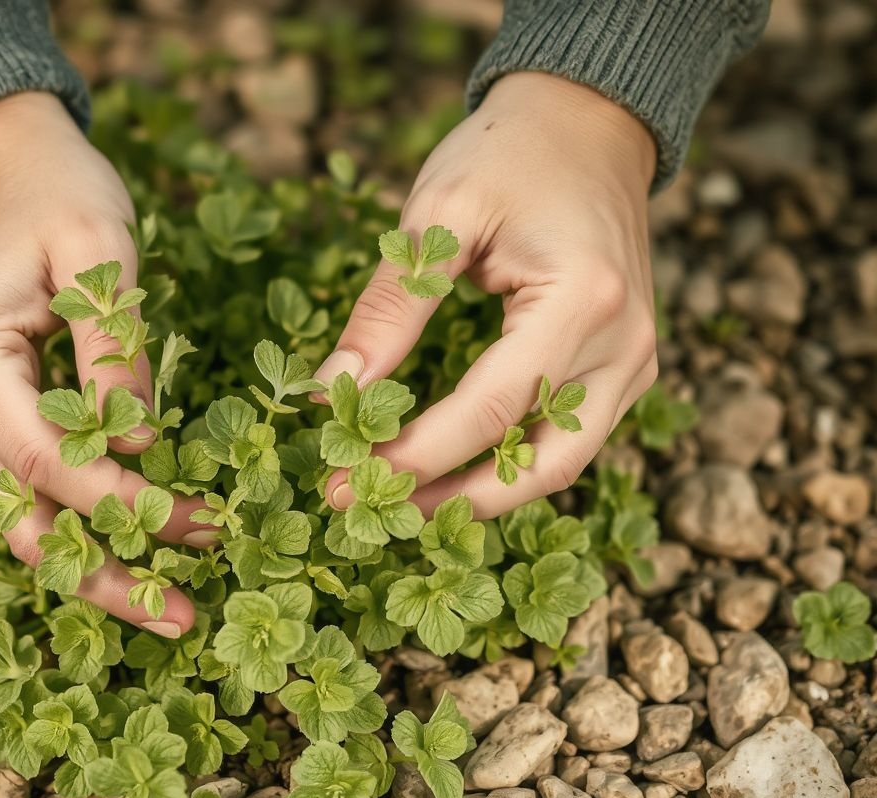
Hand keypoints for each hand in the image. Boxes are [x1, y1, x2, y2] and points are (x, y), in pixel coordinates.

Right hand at [0, 92, 211, 637]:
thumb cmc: (49, 188)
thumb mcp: (99, 244)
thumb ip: (117, 349)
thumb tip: (141, 446)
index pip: (48, 463)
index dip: (127, 504)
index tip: (205, 524)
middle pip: (24, 522)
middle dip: (107, 578)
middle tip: (184, 618)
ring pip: (20, 523)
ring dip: (95, 564)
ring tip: (170, 601)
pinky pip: (24, 494)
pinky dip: (80, 526)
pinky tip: (137, 549)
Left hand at [317, 73, 658, 517]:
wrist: (587, 120)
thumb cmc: (509, 154)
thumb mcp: (437, 215)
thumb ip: (388, 308)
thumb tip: (328, 390)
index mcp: (582, 299)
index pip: (490, 409)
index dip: (415, 456)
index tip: (344, 478)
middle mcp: (625, 343)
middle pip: (538, 462)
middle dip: (447, 499)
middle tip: (366, 510)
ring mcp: (635, 360)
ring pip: (560, 465)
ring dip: (480, 496)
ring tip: (399, 505)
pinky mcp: (625, 367)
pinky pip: (568, 438)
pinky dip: (508, 464)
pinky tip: (448, 475)